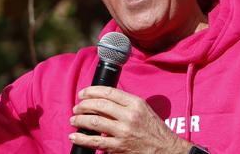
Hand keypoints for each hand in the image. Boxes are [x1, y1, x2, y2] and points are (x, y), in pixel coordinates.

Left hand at [69, 86, 191, 153]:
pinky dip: (82, 138)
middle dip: (83, 105)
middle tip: (76, 107)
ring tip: (74, 120)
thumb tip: (102, 98)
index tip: (83, 93)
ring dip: (80, 120)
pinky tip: (74, 136)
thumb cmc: (153, 128)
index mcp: (135, 103)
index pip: (108, 92)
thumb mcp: (143, 108)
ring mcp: (123, 132)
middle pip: (99, 106)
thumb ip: (125, 102)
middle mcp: (129, 116)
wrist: (165, 149)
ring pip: (95, 122)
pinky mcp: (119, 147)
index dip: (91, 91)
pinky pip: (96, 142)